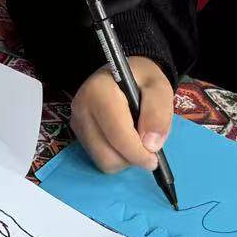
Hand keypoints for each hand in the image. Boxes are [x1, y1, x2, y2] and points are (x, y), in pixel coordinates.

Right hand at [70, 57, 172, 173]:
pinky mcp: (78, 133)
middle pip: (107, 154)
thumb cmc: (142, 80)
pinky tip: (123, 140)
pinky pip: (99, 158)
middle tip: (147, 146)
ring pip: (103, 161)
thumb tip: (150, 145)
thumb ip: (158, 113)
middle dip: (131, 157)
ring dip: (124, 159)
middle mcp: (81, 108)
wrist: (122, 75)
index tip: (154, 159)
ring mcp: (77, 122)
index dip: (137, 153)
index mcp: (99, 91)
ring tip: (135, 139)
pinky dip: (116, 156)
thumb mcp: (159, 87)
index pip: (117, 134)